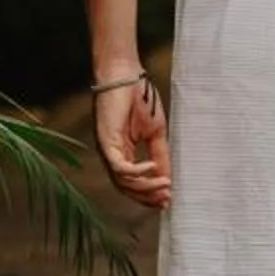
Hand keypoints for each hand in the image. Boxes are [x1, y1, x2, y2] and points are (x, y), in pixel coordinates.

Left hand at [93, 71, 171, 208]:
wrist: (126, 75)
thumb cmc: (140, 99)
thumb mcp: (156, 133)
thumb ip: (160, 155)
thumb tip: (168, 178)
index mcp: (124, 153)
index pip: (134, 182)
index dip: (150, 194)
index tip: (168, 201)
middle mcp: (113, 155)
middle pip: (128, 187)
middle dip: (148, 196)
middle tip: (167, 198)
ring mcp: (108, 150)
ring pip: (124, 181)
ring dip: (146, 186)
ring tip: (165, 185)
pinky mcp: (106, 142)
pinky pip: (120, 167)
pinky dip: (137, 171)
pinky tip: (153, 168)